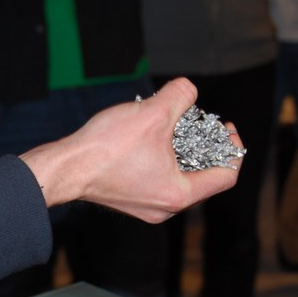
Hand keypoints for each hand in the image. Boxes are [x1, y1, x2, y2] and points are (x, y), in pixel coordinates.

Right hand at [20, 78, 241, 223]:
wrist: (65, 167)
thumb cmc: (106, 148)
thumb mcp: (152, 113)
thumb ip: (180, 96)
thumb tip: (189, 88)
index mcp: (179, 195)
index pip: (224, 176)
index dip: (232, 149)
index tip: (226, 129)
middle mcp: (165, 207)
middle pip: (202, 177)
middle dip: (205, 146)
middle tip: (202, 123)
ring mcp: (146, 206)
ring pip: (178, 176)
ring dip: (182, 150)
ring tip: (173, 124)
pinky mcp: (129, 198)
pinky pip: (158, 178)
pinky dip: (162, 158)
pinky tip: (150, 136)